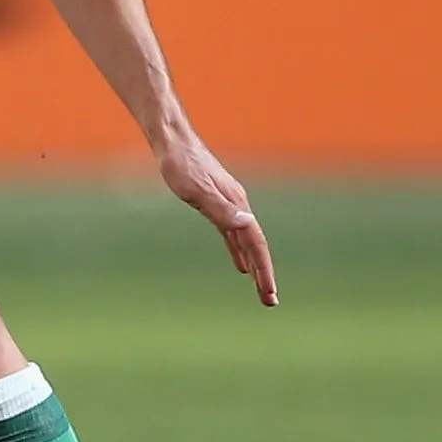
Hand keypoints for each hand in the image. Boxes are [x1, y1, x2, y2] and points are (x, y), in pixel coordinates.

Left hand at [155, 132, 277, 305]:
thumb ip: (221, 209)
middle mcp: (238, 205)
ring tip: (260, 288)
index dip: (263, 270)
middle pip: (255, 246)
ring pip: (246, 242)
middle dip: (263, 274)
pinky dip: (238, 252)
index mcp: (237, 204)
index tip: (269, 294)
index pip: (256, 244)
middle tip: (269, 302)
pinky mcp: (216, 202)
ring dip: (254, 265)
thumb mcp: (196, 190)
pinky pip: (233, 235)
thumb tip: (248, 224)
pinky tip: (239, 265)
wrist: (172, 139)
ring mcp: (229, 204)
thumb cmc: (180, 164)